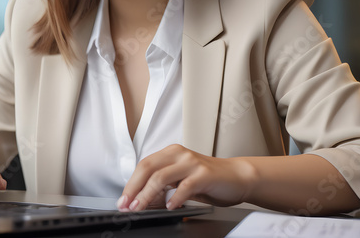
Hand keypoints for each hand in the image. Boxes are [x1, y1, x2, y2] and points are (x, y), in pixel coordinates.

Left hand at [117, 144, 255, 210]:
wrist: (237, 176)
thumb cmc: (208, 180)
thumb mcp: (181, 180)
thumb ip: (163, 186)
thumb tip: (141, 200)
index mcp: (171, 153)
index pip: (144, 165)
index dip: (131, 183)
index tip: (123, 200)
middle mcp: (179, 154)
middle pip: (148, 168)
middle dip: (134, 188)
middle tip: (126, 205)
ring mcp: (191, 162)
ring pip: (161, 176)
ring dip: (147, 195)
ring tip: (140, 208)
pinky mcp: (203, 174)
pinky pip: (184, 186)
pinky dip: (174, 198)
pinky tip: (170, 207)